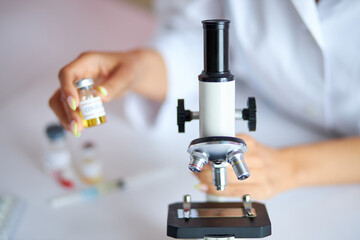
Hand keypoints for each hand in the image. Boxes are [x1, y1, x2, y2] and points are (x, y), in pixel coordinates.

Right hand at [49, 49, 166, 135]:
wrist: (133, 70)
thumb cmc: (130, 68)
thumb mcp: (127, 75)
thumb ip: (114, 85)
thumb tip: (100, 97)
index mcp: (87, 61)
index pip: (68, 73)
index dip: (67, 88)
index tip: (74, 104)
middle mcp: (78, 73)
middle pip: (62, 91)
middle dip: (68, 110)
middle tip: (77, 126)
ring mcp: (77, 85)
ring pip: (61, 101)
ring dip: (66, 116)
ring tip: (77, 130)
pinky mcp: (80, 95)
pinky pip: (69, 108)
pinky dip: (72, 118)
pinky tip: (80, 128)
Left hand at [195, 134, 294, 199]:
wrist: (287, 168)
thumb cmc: (264, 157)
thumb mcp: (248, 144)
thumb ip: (230, 147)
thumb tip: (205, 155)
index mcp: (251, 145)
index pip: (226, 149)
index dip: (209, 155)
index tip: (198, 158)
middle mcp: (257, 159)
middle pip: (227, 165)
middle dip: (207, 170)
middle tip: (196, 171)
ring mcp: (262, 176)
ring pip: (231, 181)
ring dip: (210, 181)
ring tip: (200, 180)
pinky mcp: (264, 191)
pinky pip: (238, 193)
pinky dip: (221, 192)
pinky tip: (210, 190)